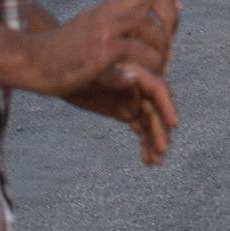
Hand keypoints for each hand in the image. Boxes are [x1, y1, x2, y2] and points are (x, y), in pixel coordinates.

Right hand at [24, 0, 179, 96]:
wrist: (29, 62)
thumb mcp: (86, 29)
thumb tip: (136, 28)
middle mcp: (104, 13)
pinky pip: (134, 50)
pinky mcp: (99, 50)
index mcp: (104, 8)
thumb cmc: (57, 53)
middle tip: (171, 39)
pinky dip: (148, 61)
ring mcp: (101, 30)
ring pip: (143, 22)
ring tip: (163, 61)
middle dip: (168, 15)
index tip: (175, 14)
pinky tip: (149, 74)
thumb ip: (110, 25)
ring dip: (160, 42)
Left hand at [65, 62, 179, 165]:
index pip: (158, 88)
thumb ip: (113, 76)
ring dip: (154, 141)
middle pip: (155, 109)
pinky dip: (145, 142)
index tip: (173, 125)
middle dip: (160, 130)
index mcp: (134, 71)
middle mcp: (138, 85)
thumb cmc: (73, 68)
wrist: (56, 74)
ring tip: (156, 162)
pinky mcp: (124, 110)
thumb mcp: (91, 72)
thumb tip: (134, 81)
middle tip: (162, 152)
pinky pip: (140, 128)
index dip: (167, 105)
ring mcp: (132, 99)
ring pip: (149, 122)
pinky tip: (147, 159)